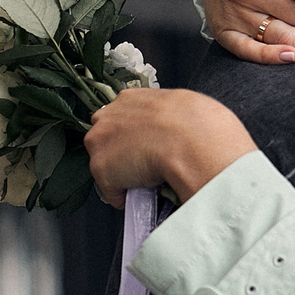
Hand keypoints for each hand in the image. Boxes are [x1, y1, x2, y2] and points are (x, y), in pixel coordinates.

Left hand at [85, 88, 259, 206]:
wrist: (189, 140)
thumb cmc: (194, 123)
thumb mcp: (181, 105)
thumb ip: (165, 114)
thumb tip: (173, 128)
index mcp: (129, 98)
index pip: (120, 118)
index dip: (133, 136)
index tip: (145, 145)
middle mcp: (107, 116)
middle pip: (106, 139)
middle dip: (121, 152)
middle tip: (145, 163)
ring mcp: (100, 143)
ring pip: (107, 164)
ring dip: (123, 173)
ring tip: (147, 178)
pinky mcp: (102, 170)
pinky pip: (113, 190)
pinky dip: (127, 195)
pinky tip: (145, 191)